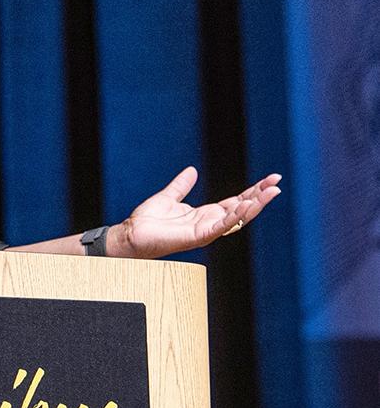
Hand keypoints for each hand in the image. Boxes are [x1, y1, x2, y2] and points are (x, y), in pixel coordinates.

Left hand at [113, 167, 282, 258]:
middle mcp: (209, 223)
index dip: (253, 190)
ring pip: (236, 218)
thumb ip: (181, 185)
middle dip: (260, 196)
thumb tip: (191, 170)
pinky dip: (233, 216)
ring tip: (269, 193)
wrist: (131, 234)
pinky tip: (245, 205)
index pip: (236, 201)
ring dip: (253, 206)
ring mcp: (205, 231)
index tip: (270, 179)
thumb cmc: (148, 221)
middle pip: (242, 209)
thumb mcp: (169, 197)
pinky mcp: (197, 237)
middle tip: (277, 183)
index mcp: (206, 214)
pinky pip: (220, 226)